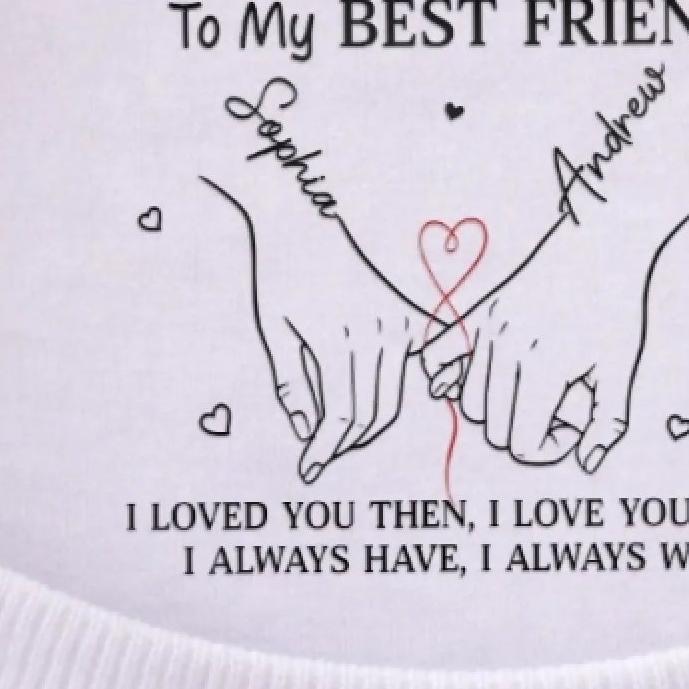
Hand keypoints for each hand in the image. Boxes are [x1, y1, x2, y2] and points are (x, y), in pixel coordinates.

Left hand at [200, 173, 427, 483]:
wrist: (306, 219)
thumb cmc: (283, 274)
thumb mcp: (274, 330)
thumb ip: (292, 385)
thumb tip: (309, 431)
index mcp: (338, 339)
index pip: (340, 415)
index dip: (325, 449)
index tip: (308, 468)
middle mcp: (376, 332)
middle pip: (373, 413)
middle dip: (347, 441)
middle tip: (324, 452)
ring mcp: (398, 321)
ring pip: (395, 395)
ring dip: (368, 422)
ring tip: (340, 431)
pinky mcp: (409, 313)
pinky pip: (414, 366)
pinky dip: (399, 389)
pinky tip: (375, 399)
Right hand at [421, 197, 688, 473]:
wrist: (599, 246)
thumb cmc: (613, 310)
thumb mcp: (621, 370)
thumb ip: (607, 423)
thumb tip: (585, 463)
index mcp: (546, 369)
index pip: (523, 444)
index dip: (551, 446)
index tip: (573, 424)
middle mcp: (509, 350)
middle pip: (494, 429)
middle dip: (524, 430)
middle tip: (556, 407)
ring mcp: (487, 329)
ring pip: (468, 402)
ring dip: (495, 409)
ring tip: (527, 391)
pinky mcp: (477, 312)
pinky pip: (437, 355)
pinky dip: (442, 374)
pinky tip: (461, 379)